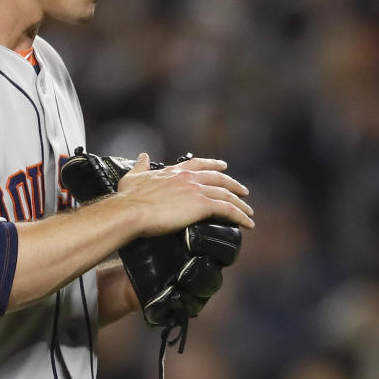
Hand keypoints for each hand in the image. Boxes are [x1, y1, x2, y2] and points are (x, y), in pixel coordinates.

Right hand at [115, 153, 253, 234]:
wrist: (131, 210)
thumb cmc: (129, 198)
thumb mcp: (133, 176)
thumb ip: (140, 165)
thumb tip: (143, 156)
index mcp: (174, 171)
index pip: (198, 164)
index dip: (213, 165)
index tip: (223, 167)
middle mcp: (188, 178)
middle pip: (218, 179)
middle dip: (233, 184)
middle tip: (243, 191)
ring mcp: (196, 190)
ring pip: (226, 195)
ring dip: (240, 204)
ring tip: (248, 212)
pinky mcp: (201, 206)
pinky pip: (227, 210)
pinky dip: (240, 216)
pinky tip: (247, 223)